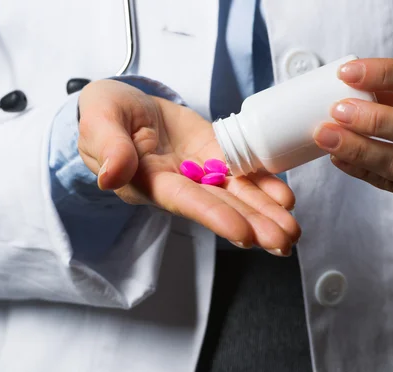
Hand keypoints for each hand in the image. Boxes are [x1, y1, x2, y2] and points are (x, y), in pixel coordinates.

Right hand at [78, 80, 299, 254]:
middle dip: (253, 225)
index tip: (243, 234)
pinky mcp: (215, 155)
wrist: (126, 105)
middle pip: (220, 207)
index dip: (214, 217)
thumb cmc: (106, 114)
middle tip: (284, 244)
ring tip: (293, 232)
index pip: (185, 202)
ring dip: (265, 213)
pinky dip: (264, 185)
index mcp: (149, 181)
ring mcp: (200, 171)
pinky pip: (242, 172)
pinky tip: (285, 199)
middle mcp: (180, 184)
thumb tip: (111, 176)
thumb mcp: (100, 121)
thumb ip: (108, 146)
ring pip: (236, 195)